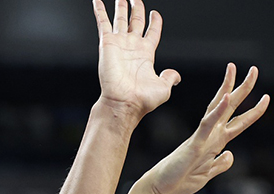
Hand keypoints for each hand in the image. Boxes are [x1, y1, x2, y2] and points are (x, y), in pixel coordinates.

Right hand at [93, 0, 180, 120]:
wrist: (124, 102)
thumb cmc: (142, 99)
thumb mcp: (164, 88)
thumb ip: (170, 78)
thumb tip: (176, 76)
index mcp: (146, 54)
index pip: (152, 32)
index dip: (155, 22)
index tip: (155, 13)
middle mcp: (132, 46)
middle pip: (136, 21)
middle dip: (136, 9)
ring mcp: (119, 43)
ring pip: (121, 19)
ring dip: (121, 6)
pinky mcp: (107, 43)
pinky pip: (102, 22)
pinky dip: (99, 10)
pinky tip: (97, 0)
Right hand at [144, 63, 269, 193]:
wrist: (162, 187)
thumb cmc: (181, 179)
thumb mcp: (208, 174)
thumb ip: (220, 164)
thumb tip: (230, 154)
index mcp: (216, 142)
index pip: (237, 121)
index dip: (253, 110)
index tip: (266, 96)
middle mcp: (211, 135)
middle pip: (230, 106)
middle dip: (243, 88)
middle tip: (254, 69)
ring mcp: (203, 137)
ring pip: (219, 108)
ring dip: (229, 89)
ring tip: (235, 69)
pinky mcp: (195, 144)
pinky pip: (208, 124)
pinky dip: (218, 111)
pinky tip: (227, 97)